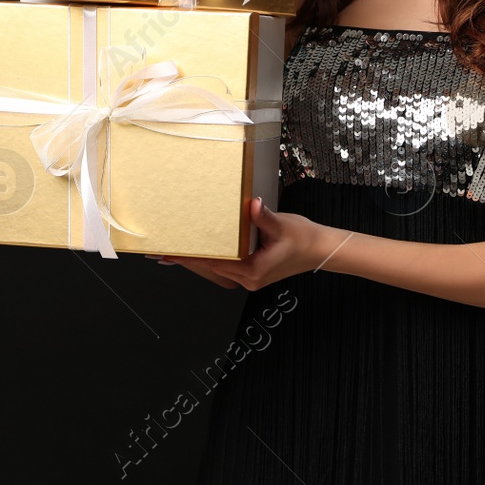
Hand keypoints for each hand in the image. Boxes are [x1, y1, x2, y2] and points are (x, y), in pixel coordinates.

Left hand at [156, 197, 338, 291]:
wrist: (322, 250)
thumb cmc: (305, 240)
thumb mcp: (284, 226)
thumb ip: (265, 217)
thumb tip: (252, 206)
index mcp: (253, 271)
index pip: (214, 263)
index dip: (191, 257)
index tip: (171, 253)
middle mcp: (249, 278)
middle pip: (210, 269)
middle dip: (187, 260)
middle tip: (162, 253)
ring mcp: (250, 277)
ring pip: (216, 269)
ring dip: (197, 260)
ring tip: (174, 253)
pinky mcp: (253, 271)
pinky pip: (226, 266)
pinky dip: (211, 258)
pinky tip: (201, 251)